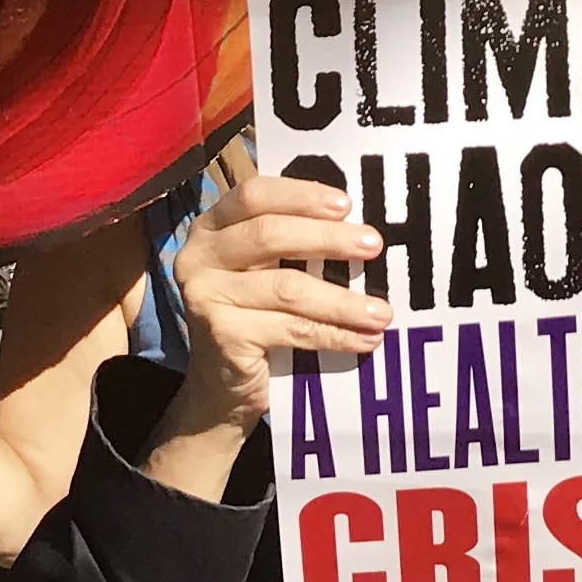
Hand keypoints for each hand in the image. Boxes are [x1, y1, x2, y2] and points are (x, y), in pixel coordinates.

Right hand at [162, 175, 391, 440]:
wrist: (222, 386)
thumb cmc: (255, 314)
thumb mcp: (265, 268)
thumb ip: (294, 239)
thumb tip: (359, 227)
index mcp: (211, 226)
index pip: (254, 195)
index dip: (300, 195)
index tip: (346, 205)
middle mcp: (199, 256)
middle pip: (269, 235)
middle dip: (328, 238)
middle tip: (373, 245)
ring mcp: (205, 297)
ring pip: (287, 288)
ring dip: (342, 301)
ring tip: (382, 311)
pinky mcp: (222, 336)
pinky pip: (291, 329)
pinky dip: (334, 334)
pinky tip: (365, 339)